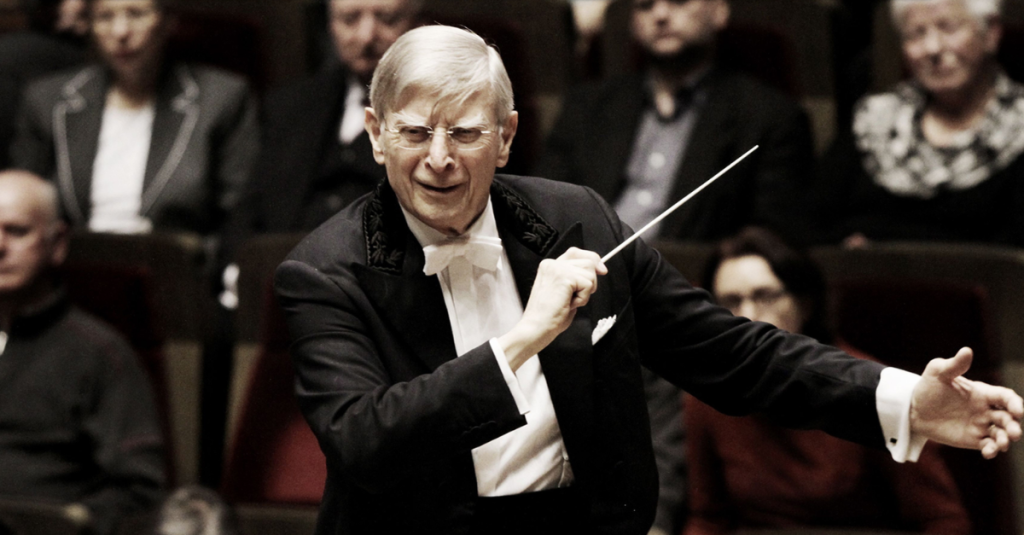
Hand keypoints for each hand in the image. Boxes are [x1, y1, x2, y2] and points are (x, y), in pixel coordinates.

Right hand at [498, 248, 606, 369]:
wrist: (536, 328)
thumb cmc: (549, 316)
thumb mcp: (565, 292)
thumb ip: (576, 278)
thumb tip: (600, 269)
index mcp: (550, 266)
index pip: (576, 252)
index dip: (592, 259)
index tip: (602, 270)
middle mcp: (552, 264)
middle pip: (588, 261)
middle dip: (590, 281)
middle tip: (575, 297)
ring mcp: (558, 269)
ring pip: (590, 272)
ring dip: (586, 291)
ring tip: (569, 301)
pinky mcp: (564, 277)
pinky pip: (588, 284)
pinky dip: (583, 298)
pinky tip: (569, 305)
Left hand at [910, 347, 1023, 458]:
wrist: (913, 409)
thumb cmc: (928, 387)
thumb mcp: (938, 373)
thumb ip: (954, 365)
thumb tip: (967, 350)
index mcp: (982, 393)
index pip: (1006, 397)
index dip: (1015, 404)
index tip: (1018, 411)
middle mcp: (986, 410)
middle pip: (1008, 418)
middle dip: (1014, 426)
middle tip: (1013, 433)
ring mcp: (980, 425)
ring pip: (1001, 434)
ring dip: (1005, 440)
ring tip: (1002, 445)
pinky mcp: (972, 439)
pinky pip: (988, 446)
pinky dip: (992, 450)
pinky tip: (988, 452)